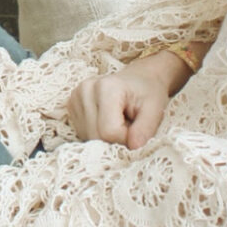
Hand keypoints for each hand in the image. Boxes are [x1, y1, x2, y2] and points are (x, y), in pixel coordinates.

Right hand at [67, 49, 196, 149]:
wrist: (139, 79)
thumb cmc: (149, 92)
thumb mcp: (155, 109)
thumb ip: (145, 129)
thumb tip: (133, 147)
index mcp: (107, 87)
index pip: (108, 131)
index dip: (125, 139)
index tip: (136, 130)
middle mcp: (85, 89)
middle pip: (95, 136)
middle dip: (116, 140)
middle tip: (130, 126)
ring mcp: (75, 97)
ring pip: (88, 137)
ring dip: (107, 138)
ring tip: (120, 122)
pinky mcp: (71, 106)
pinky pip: (83, 133)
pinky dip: (98, 134)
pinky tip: (108, 121)